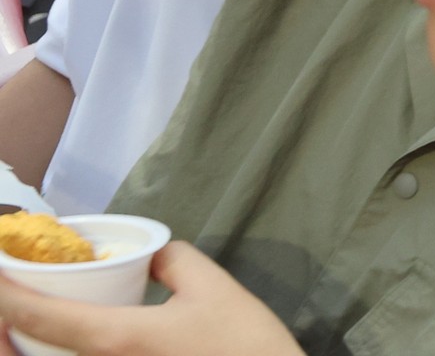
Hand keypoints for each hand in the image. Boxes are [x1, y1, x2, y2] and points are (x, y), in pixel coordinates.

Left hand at [0, 241, 302, 354]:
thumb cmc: (242, 345)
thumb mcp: (215, 289)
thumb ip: (175, 262)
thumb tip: (150, 256)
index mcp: (115, 339)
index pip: (37, 316)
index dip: (5, 293)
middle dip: (6, 330)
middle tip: (9, 306)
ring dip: (25, 348)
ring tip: (26, 328)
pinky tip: (67, 348)